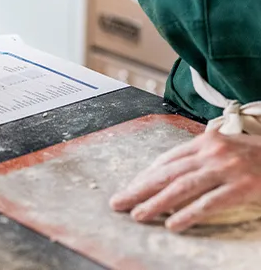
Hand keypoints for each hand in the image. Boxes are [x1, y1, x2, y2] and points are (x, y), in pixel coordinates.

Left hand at [109, 129, 260, 231]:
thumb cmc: (256, 155)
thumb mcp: (226, 147)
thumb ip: (201, 155)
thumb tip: (171, 170)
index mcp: (205, 141)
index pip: (167, 160)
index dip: (146, 176)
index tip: (129, 189)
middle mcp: (212, 152)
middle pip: (167, 172)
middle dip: (140, 189)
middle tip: (119, 202)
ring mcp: (227, 168)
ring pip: (182, 187)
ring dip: (156, 202)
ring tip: (138, 215)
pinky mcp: (243, 187)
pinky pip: (209, 203)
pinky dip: (188, 214)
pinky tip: (172, 224)